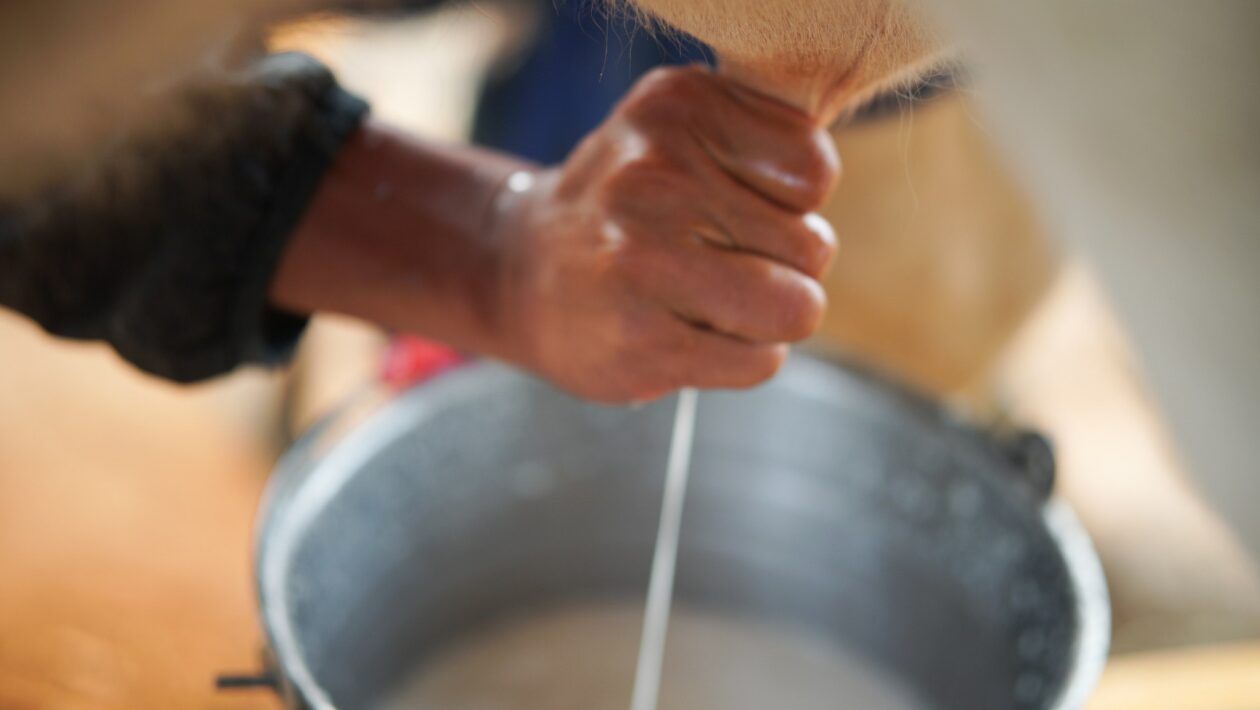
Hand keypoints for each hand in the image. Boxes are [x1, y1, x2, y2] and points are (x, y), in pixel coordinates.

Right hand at [488, 65, 839, 401]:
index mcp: (677, 107)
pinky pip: (760, 361)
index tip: (738, 205)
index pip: (814, 172)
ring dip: (768, 319)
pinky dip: (741, 358)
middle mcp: (655, 174)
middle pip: (812, 248)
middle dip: (784, 268)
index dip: (792, 202)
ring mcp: (642, 259)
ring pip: (795, 309)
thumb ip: (762, 138)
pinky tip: (688, 334)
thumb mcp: (682, 133)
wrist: (521, 270)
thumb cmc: (630, 206)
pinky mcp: (641, 339)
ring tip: (709, 300)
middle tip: (717, 262)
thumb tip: (825, 184)